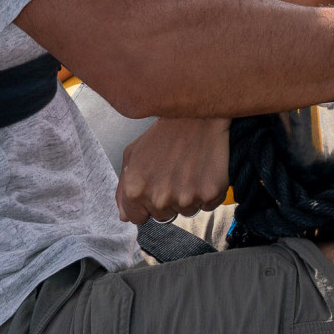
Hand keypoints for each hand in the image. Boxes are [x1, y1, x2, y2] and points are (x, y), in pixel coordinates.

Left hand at [116, 116, 230, 222]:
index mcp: (136, 190)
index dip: (147, 203)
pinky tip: (205, 171)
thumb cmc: (164, 134)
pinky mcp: (210, 193)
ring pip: (187, 211)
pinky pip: (208, 205)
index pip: (138, 218)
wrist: (197, 115)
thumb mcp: (133, 154)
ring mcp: (186, 198)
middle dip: (168, 199)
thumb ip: (123, 188)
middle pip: (163, 216)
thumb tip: (124, 216)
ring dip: (189, 197)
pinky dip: (208, 192)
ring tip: (191, 170)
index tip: (156, 187)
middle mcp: (159, 198)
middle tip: (176, 173)